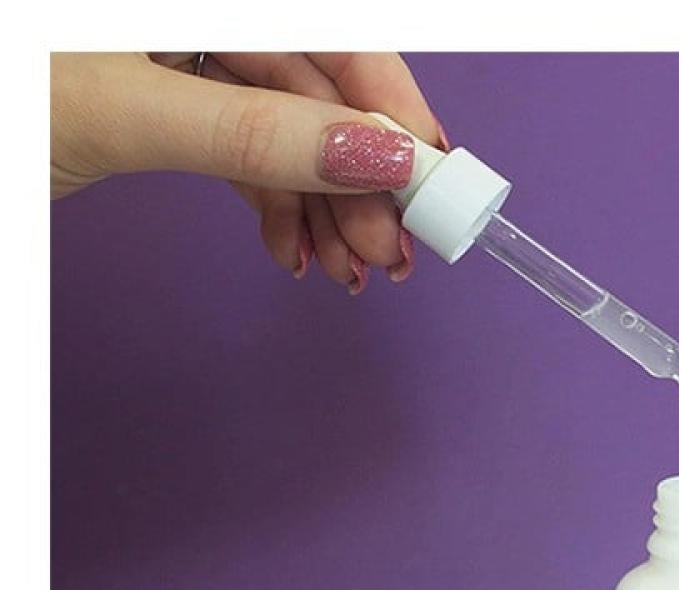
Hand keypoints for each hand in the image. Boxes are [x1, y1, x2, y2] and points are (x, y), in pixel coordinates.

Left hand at [50, 53, 446, 290]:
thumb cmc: (0, 102)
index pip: (331, 35)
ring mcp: (181, 59)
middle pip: (316, 90)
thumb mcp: (120, 111)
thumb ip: (254, 133)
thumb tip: (376, 154)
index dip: (392, 106)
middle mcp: (199, 19)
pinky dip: (277, 208)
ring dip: (327, 209)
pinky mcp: (166, 105)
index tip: (434, 183)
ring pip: (287, 131)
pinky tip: (295, 254)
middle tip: (394, 256)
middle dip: (362, 181)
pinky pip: (245, 153)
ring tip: (350, 274)